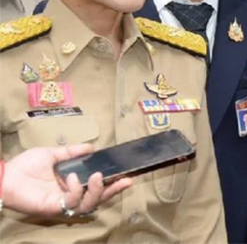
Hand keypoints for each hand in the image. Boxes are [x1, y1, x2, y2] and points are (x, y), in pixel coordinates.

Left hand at [4, 145, 133, 216]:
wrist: (6, 175)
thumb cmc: (26, 166)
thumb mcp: (53, 154)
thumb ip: (72, 152)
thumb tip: (92, 147)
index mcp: (72, 185)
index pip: (96, 187)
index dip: (112, 183)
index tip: (127, 175)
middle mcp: (70, 197)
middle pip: (97, 199)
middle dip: (113, 191)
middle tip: (125, 179)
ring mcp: (62, 204)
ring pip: (88, 204)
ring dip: (96, 191)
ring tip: (96, 176)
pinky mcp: (53, 208)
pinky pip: (70, 203)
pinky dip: (74, 190)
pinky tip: (70, 178)